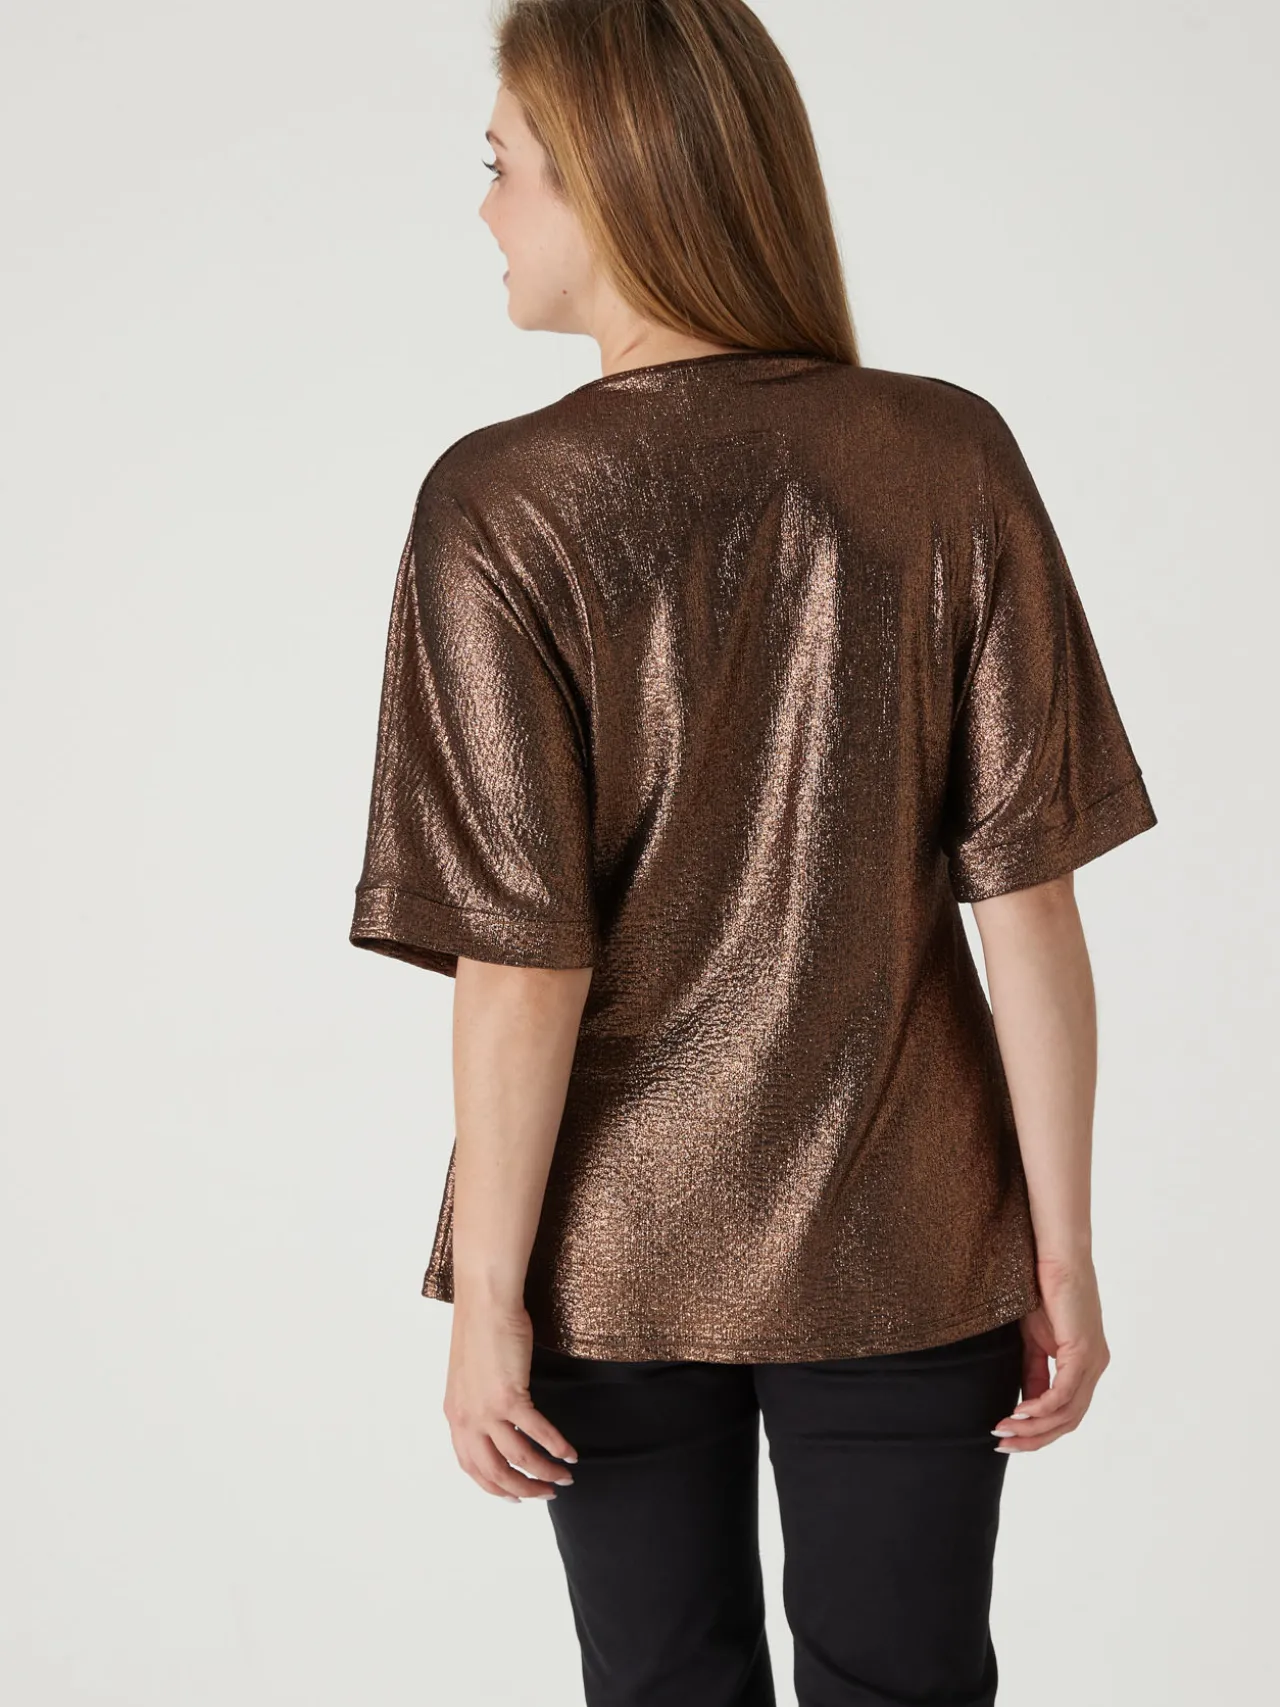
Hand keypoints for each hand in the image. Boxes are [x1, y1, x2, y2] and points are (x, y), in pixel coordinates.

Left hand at [442, 1300, 578, 1501]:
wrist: (485, 1302)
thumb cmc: (481, 1329)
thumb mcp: (470, 1377)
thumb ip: (478, 1404)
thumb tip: (498, 1423)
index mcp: (456, 1416)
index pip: (472, 1467)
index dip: (495, 1487)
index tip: (515, 1496)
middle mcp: (467, 1419)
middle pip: (495, 1473)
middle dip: (524, 1489)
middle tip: (546, 1494)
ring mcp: (487, 1410)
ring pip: (519, 1459)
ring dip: (544, 1473)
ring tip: (564, 1477)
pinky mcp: (509, 1396)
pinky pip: (538, 1433)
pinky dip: (556, 1447)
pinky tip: (570, 1453)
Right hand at [990, 1255, 1110, 1452]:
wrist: (1054, 1256)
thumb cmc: (1043, 1288)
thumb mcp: (1034, 1340)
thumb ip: (1034, 1372)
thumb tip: (1025, 1405)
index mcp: (1084, 1365)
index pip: (1066, 1412)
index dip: (1037, 1431)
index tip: (1005, 1435)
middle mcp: (1094, 1367)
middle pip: (1068, 1421)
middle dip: (1034, 1438)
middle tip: (1002, 1443)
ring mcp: (1093, 1362)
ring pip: (1067, 1413)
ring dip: (1033, 1427)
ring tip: (1003, 1429)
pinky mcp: (1083, 1352)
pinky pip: (1063, 1394)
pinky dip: (1040, 1408)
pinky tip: (1018, 1413)